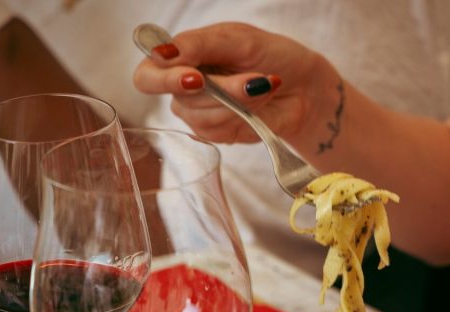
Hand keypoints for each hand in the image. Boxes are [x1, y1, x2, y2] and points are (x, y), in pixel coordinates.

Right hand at [133, 22, 339, 145]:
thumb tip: (162, 54)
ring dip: (237, 101)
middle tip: (246, 83)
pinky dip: (244, 115)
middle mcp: (182, 88)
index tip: (194, 77)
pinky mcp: (217, 134)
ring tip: (261, 84)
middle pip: (179, 99)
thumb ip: (198, 44)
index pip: (148, 75)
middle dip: (218, 91)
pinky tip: (259, 102)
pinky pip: (218, 131)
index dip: (164, 79)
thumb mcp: (236, 39)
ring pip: (202, 117)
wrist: (302, 86)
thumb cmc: (270, 54)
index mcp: (180, 57)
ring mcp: (198, 114)